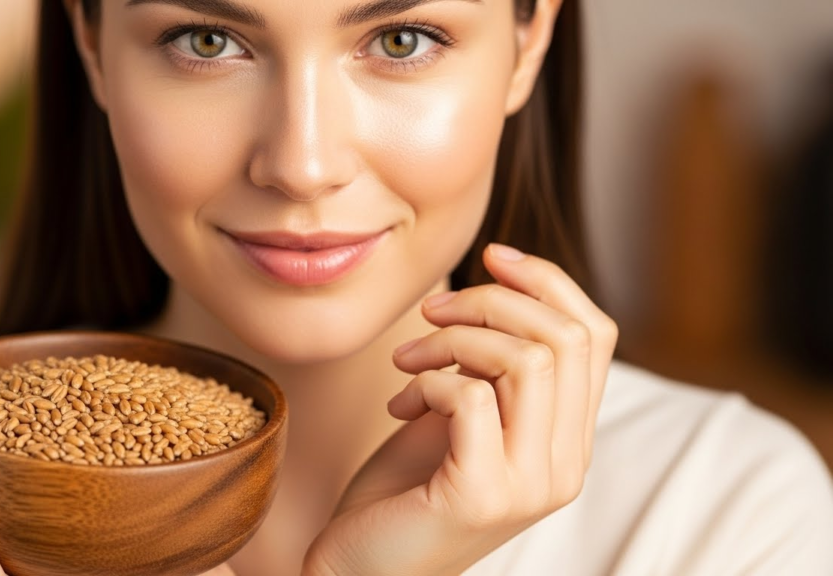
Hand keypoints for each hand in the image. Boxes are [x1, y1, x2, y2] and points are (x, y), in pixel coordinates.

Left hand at [304, 244, 617, 574]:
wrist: (364, 564)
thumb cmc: (407, 487)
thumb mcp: (462, 412)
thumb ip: (493, 366)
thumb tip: (499, 286)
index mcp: (569, 440)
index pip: (595, 336)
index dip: (548, 281)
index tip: (493, 255)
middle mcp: (565, 465)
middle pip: (567, 337)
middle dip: (492, 300)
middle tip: (433, 311)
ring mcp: (530, 485)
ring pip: (527, 359)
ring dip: (452, 339)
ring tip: (405, 359)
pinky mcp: (481, 495)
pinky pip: (471, 397)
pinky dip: (428, 381)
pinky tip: (401, 402)